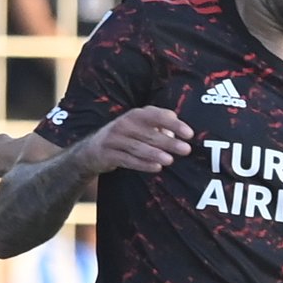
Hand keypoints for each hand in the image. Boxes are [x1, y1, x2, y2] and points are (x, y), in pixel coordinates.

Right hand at [71, 106, 193, 175]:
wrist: (93, 150)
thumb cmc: (126, 137)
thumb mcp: (141, 128)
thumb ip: (160, 128)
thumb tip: (180, 134)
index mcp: (136, 115)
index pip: (157, 116)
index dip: (174, 124)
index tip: (189, 134)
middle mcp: (124, 124)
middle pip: (150, 133)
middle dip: (169, 142)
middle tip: (186, 150)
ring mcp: (114, 139)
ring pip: (138, 147)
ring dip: (155, 154)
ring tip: (170, 160)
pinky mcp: (108, 154)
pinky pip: (128, 160)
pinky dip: (143, 164)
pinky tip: (156, 168)